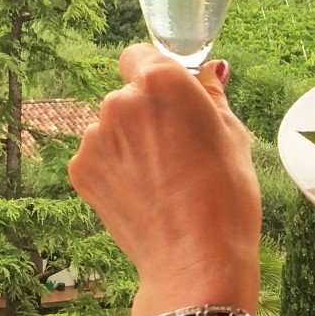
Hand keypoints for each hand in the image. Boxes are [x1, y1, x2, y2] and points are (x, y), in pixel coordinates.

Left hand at [70, 45, 261, 315]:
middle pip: (127, 94)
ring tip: (161, 181)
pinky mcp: (80, 169)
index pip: (141, 55)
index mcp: (162, 82)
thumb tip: (211, 71)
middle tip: (177, 151)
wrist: (195, 261)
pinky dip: (114, 170)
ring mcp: (95, 136)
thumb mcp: (234, 137)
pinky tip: (142, 195)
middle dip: (146, 114)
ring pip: (112, 128)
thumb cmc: (225, 197)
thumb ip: (213, 96)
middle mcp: (120, 100)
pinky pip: (98, 157)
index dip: (156, 75)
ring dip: (129, 143)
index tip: (170, 99)